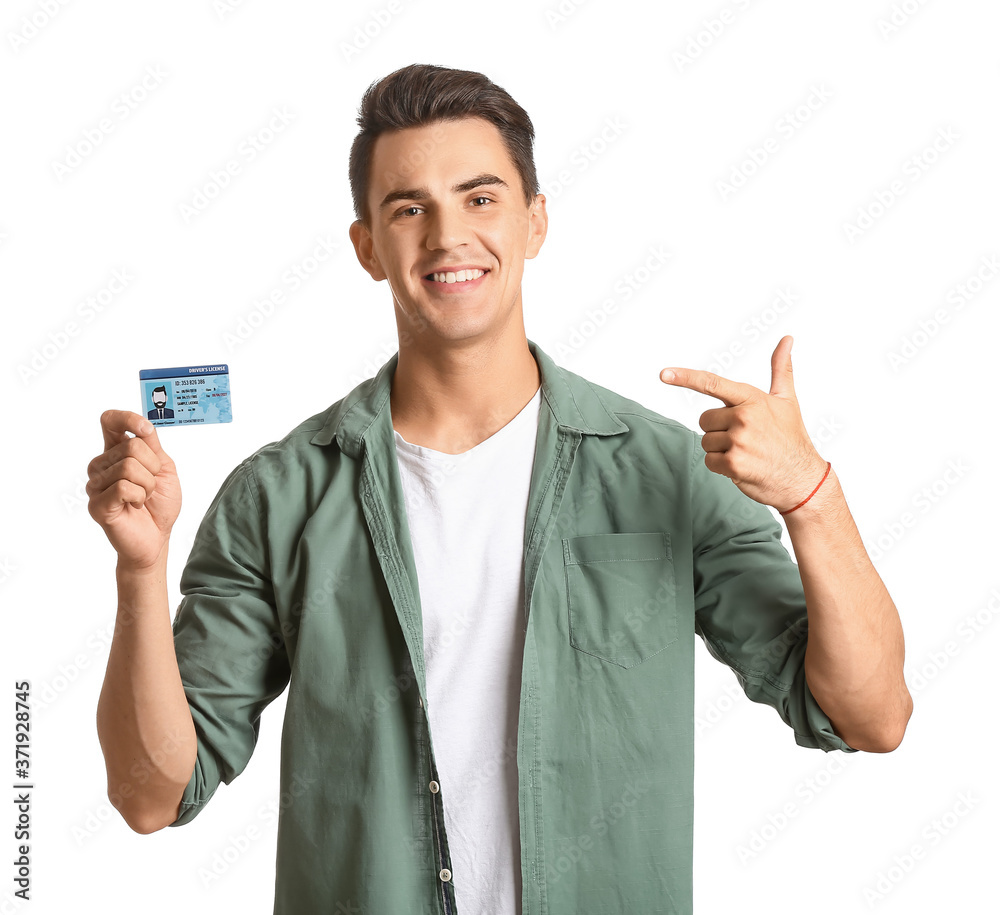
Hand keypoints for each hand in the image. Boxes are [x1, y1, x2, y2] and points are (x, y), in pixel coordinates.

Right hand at [87, 411, 181, 569]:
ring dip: (148, 485)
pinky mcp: (97, 504)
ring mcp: (96, 484)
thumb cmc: (159, 504)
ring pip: (128, 467)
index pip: (110, 421)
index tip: (146, 430)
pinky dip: (139, 496)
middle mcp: (101, 465)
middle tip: (150, 486)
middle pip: (132, 447)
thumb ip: (152, 445)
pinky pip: (123, 487)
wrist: (157, 537)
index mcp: (116, 452)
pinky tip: (135, 506)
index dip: (127, 419)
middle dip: (153, 468)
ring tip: (143, 498)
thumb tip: (142, 426)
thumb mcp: (164, 468)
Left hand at [658, 335, 826, 511]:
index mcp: (752, 398)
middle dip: (718, 429)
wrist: (802, 479)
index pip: (712, 384)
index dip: (685, 377)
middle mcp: (744, 417)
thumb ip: (781, 369)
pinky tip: (743, 466)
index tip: (664, 374)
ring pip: (706, 441)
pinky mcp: (733, 464)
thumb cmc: (791, 437)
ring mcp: (738, 441)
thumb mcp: (786, 399)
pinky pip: (709, 461)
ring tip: (747, 452)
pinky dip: (721, 466)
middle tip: (744, 438)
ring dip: (720, 449)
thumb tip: (787, 339)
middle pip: (705, 420)